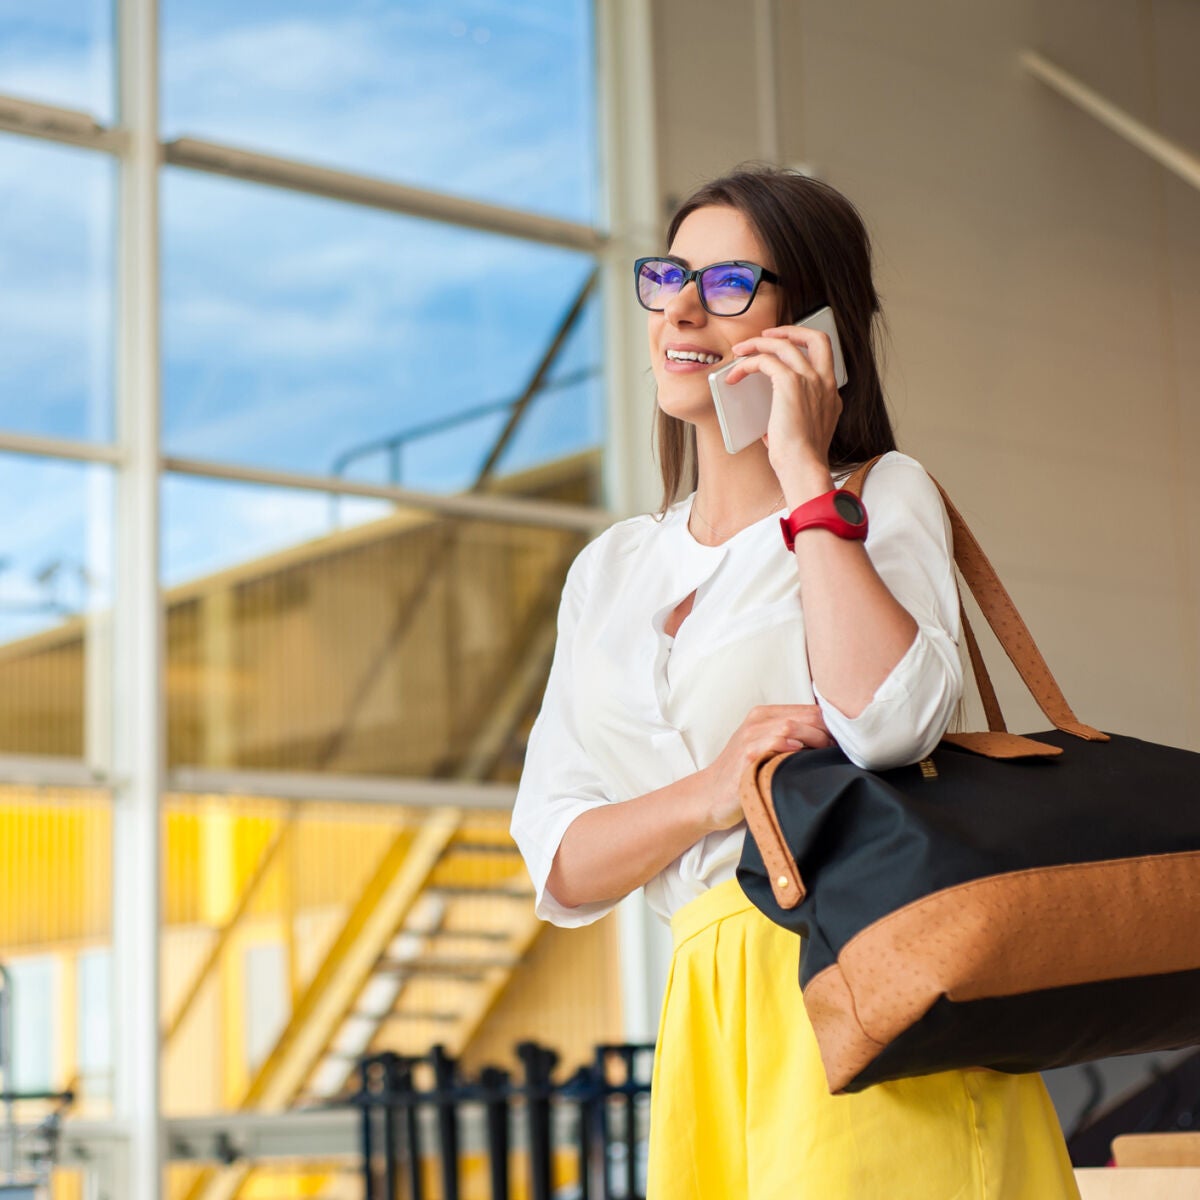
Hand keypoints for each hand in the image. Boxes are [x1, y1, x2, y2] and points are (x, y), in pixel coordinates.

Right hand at [701, 705, 833, 829]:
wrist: (710, 796)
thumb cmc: (744, 774)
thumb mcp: (767, 749)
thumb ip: (793, 739)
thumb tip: (834, 743)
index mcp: (765, 714)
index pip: (811, 710)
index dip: (833, 726)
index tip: (845, 745)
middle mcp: (757, 721)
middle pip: (806, 716)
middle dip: (828, 734)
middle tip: (840, 755)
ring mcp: (750, 736)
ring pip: (791, 726)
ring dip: (815, 741)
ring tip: (825, 759)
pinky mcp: (746, 755)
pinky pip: (774, 743)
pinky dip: (791, 748)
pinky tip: (800, 759)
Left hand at [727, 325, 841, 472]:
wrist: (803, 467)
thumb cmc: (800, 459)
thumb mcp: (802, 433)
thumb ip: (792, 420)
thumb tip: (768, 424)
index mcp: (830, 394)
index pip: (824, 356)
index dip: (803, 346)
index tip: (784, 349)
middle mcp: (824, 382)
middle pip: (816, 337)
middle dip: (790, 329)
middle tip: (767, 335)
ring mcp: (810, 380)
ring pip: (783, 344)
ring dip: (758, 343)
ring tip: (740, 351)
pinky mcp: (790, 383)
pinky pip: (765, 360)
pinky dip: (746, 364)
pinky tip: (734, 375)